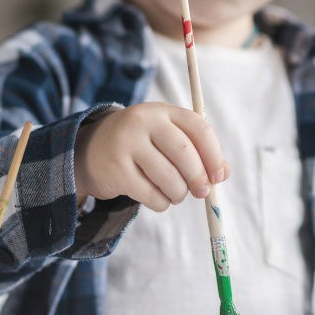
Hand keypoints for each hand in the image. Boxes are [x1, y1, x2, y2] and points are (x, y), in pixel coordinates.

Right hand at [74, 102, 229, 210]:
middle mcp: (143, 121)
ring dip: (178, 194)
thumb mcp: (166, 140)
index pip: (198, 128)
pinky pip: (151, 195)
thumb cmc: (140, 147)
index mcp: (162, 111)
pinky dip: (160, 203)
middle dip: (198, 178)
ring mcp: (127, 144)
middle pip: (184, 153)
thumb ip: (197, 152)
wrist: (91, 151)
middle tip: (201, 193)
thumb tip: (224, 173)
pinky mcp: (116, 170)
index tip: (218, 177)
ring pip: (169, 178)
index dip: (214, 155)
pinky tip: (157, 198)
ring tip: (175, 195)